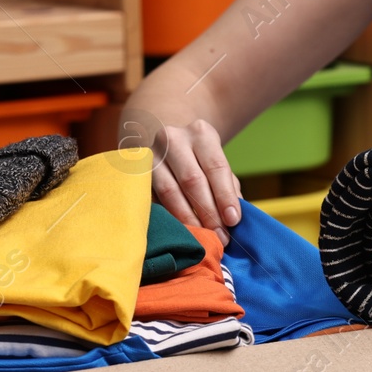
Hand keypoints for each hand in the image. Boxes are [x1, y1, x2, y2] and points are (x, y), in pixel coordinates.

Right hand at [146, 119, 241, 245]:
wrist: (168, 144)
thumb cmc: (200, 159)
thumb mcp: (216, 163)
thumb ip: (228, 187)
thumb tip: (234, 219)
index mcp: (201, 134)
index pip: (215, 166)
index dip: (224, 195)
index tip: (233, 220)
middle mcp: (174, 139)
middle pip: (192, 180)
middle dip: (208, 212)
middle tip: (220, 236)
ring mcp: (151, 155)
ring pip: (169, 191)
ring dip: (188, 218)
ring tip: (204, 237)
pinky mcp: (137, 173)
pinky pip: (155, 199)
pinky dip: (170, 217)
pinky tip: (182, 231)